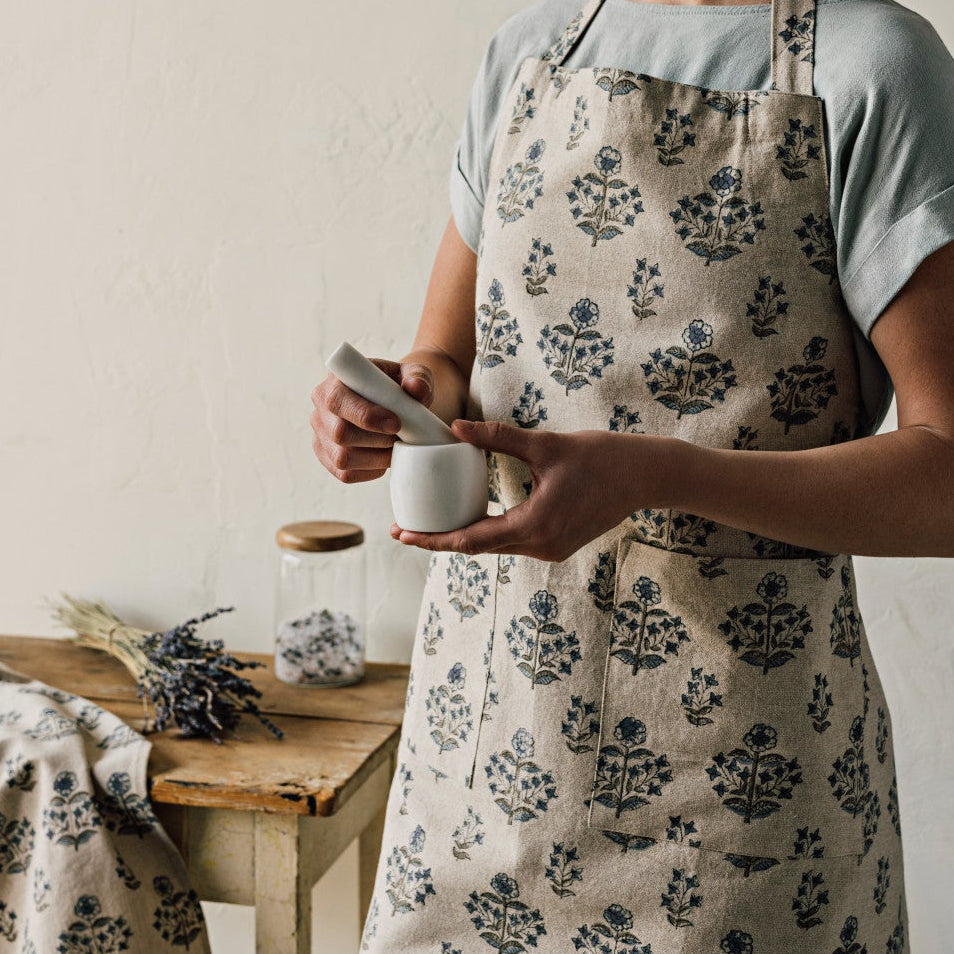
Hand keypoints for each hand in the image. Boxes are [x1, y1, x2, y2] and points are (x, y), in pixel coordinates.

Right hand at [311, 358, 434, 482]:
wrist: (394, 406)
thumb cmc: (399, 387)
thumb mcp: (413, 375)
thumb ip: (418, 377)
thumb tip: (416, 389)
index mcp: (335, 382)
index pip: (338, 401)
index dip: (366, 416)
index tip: (396, 423)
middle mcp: (321, 409)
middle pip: (339, 434)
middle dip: (376, 440)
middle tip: (399, 437)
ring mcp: (322, 436)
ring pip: (342, 458)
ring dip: (376, 457)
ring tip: (393, 446)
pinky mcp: (328, 458)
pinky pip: (346, 474)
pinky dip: (371, 470)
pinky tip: (383, 456)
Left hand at [390, 418, 668, 560]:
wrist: (646, 476)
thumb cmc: (601, 457)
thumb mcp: (546, 444)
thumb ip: (498, 438)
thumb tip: (456, 427)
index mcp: (535, 525)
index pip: (471, 539)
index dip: (434, 539)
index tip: (403, 535)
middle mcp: (541, 545)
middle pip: (479, 548)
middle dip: (441, 540)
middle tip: (405, 529)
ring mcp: (552, 549)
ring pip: (496, 546)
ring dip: (465, 536)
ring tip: (432, 523)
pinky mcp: (559, 544)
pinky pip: (514, 542)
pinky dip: (489, 532)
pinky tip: (472, 518)